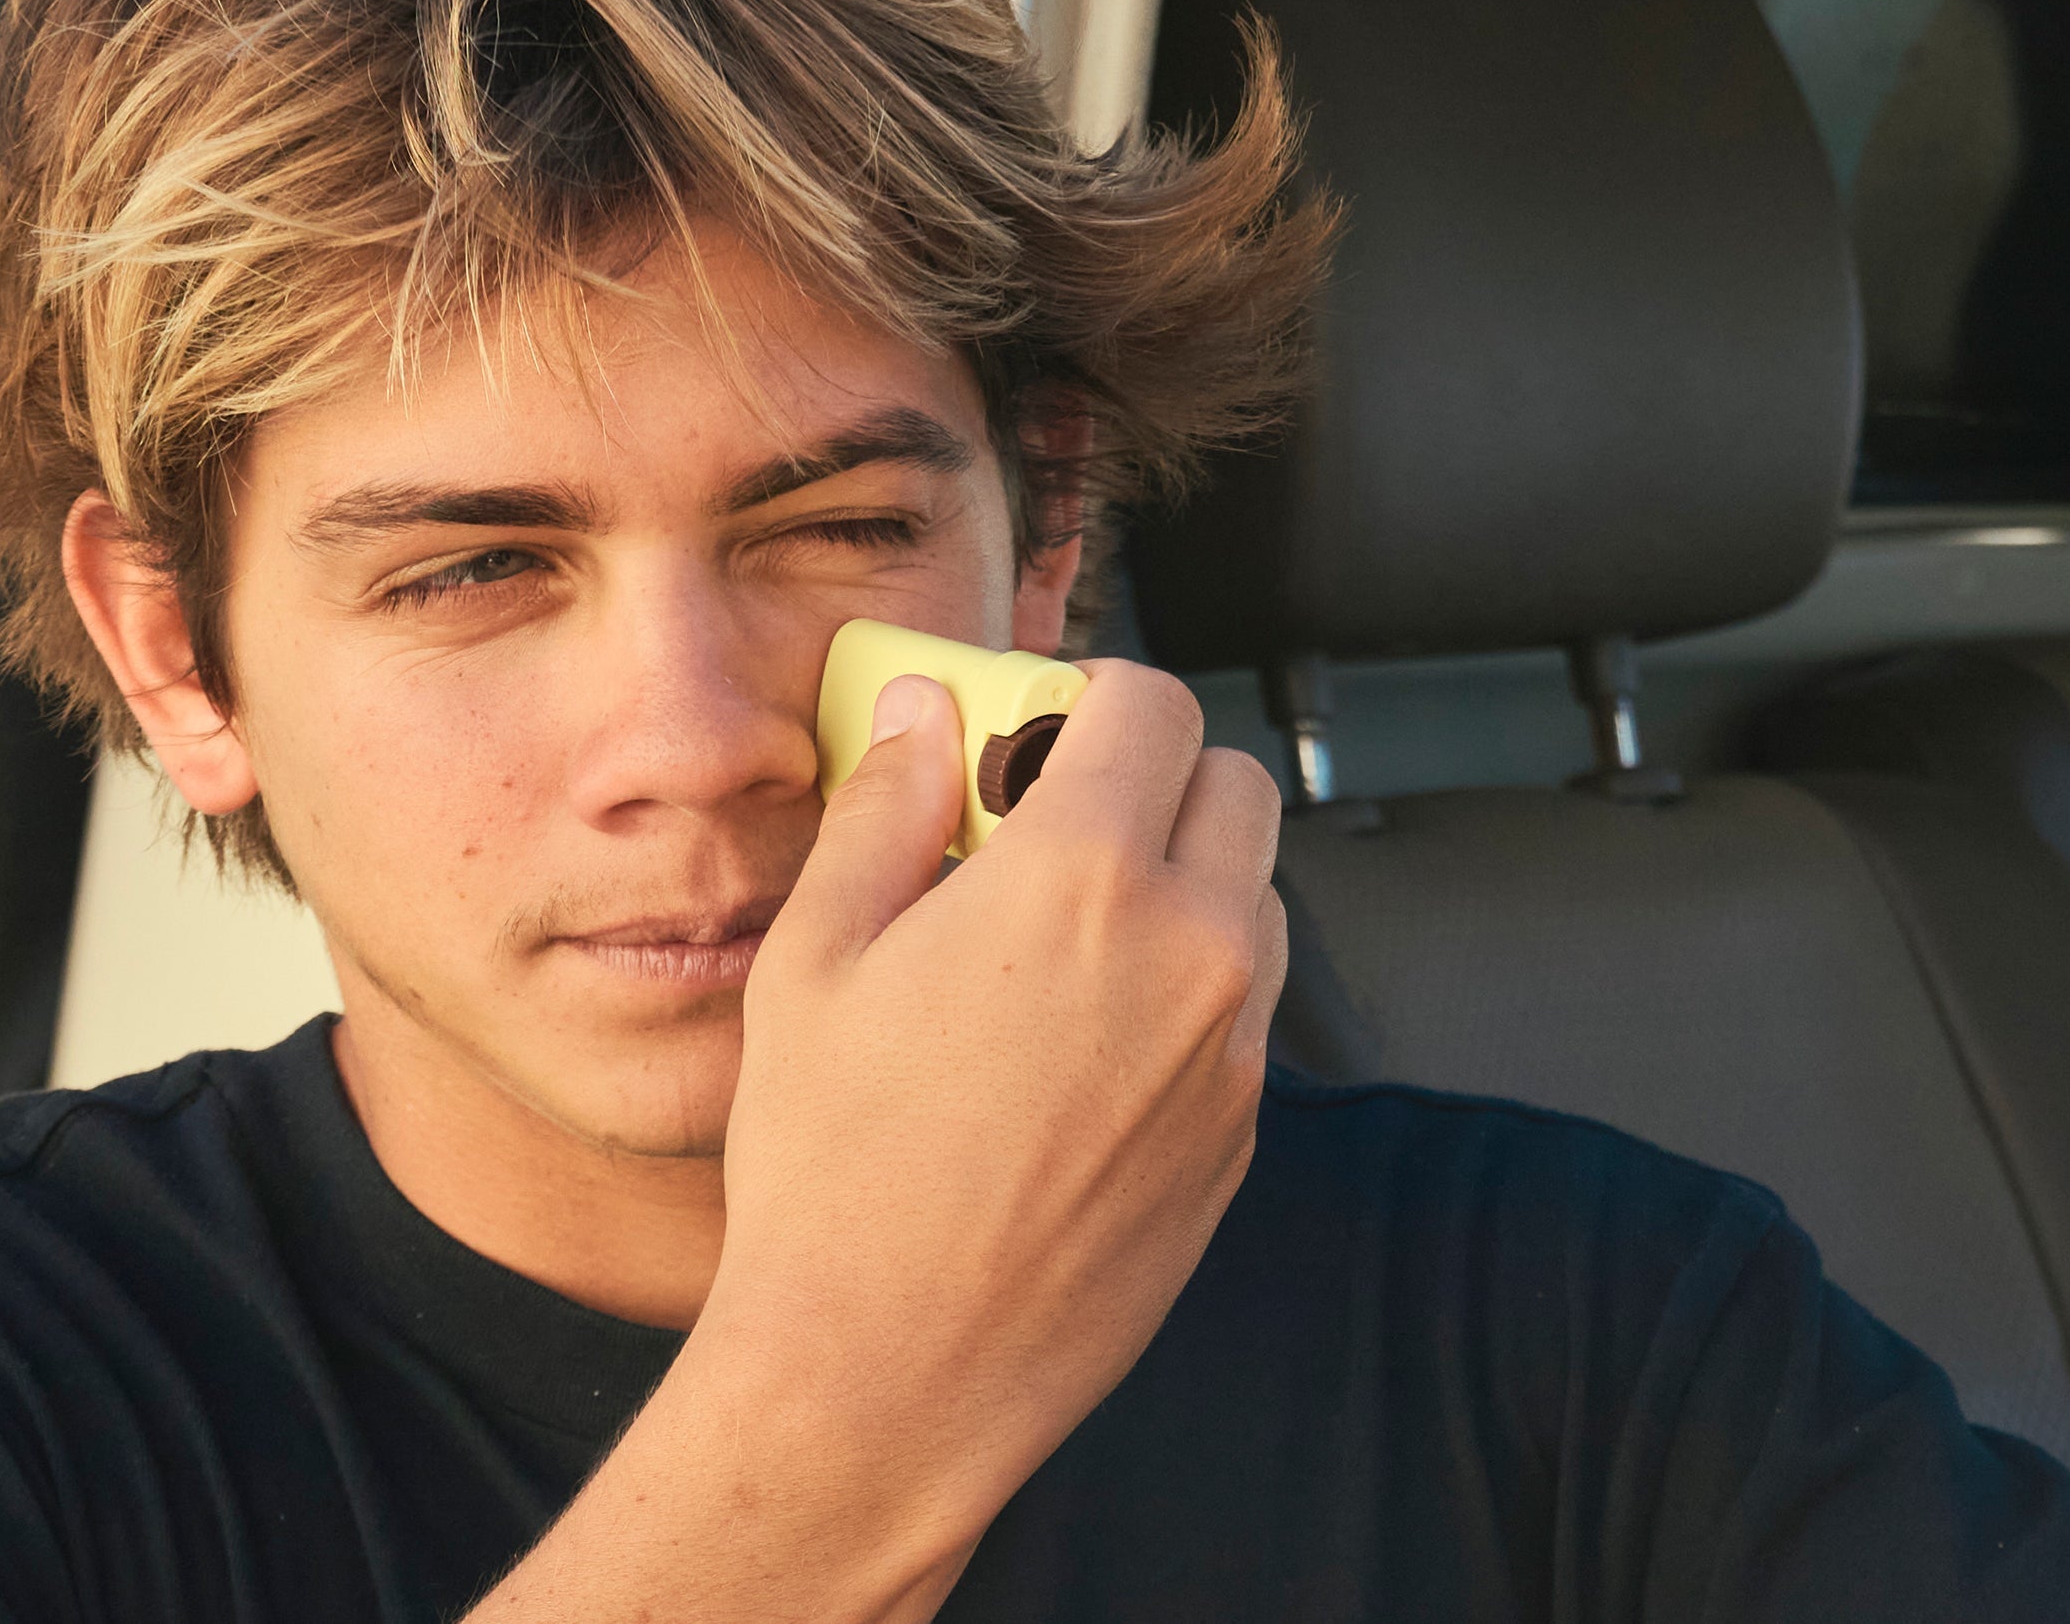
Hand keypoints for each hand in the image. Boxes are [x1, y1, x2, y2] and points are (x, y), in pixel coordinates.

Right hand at [461, 660, 1283, 1622]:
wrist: (893, 1370)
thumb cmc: (833, 1177)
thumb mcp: (815, 963)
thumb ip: (886, 812)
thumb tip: (923, 717)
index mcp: (1082, 879)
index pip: (1154, 704)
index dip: (1088, 700)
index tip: (1031, 732)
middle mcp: (1190, 950)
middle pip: (1235, 784)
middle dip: (1154, 778)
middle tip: (1047, 826)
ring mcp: (1233, 1050)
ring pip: (1254, 899)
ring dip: (1181, 884)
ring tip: (1056, 946)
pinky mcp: (1241, 1134)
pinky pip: (1241, 1013)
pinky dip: (1185, 992)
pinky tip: (1076, 1047)